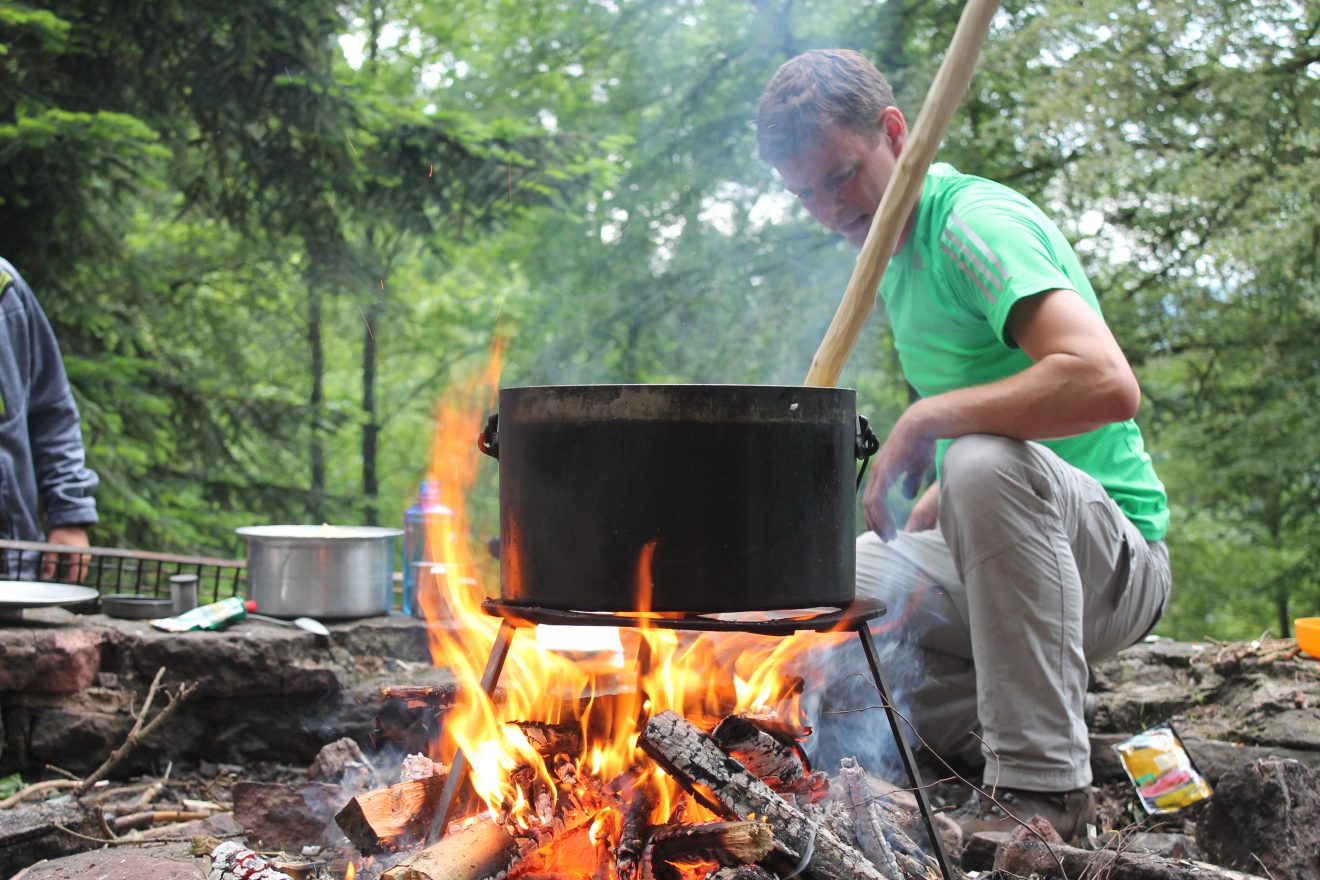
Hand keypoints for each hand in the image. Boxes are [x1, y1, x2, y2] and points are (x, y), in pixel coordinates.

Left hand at [41, 526, 90, 583]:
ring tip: (66, 579)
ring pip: (81, 568)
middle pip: (81, 573)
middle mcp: (86, 556)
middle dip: (74, 580)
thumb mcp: (52, 547)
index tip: (65, 589)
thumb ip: (49, 562)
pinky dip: (75, 567)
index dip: (70, 582)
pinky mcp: (85, 552)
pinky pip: (81, 563)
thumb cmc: (61, 533)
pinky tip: (67, 567)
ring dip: (74, 573)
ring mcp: (87, 554)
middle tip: (65, 588)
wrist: (70, 521)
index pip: (76, 573)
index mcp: (79, 555)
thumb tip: (46, 577)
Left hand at [862, 405, 936, 540]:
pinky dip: (880, 515)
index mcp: (883, 472)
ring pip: (870, 504)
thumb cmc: (921, 443)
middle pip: (868, 504)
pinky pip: (876, 499)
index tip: (888, 529)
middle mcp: (877, 473)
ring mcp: (878, 472)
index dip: (878, 515)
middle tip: (886, 538)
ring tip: (888, 536)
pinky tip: (888, 525)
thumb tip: (907, 495)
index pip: (873, 498)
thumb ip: (910, 481)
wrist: (922, 426)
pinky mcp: (884, 473)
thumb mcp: (916, 467)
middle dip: (876, 523)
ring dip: (877, 522)